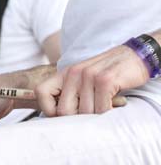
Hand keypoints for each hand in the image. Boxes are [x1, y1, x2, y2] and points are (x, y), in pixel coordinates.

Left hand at [35, 45, 149, 116]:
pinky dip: (108, 112)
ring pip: (84, 113)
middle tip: (91, 113)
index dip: (49, 110)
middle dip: (77, 119)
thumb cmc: (107, 73)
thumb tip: (57, 116)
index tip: (64, 116)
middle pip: (63, 111)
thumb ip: (70, 93)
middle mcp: (74, 72)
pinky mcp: (105, 80)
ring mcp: (89, 75)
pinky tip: (113, 103)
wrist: (133, 56)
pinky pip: (101, 110)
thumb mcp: (83, 79)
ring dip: (96, 116)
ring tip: (104, 105)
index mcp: (65, 73)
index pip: (41, 92)